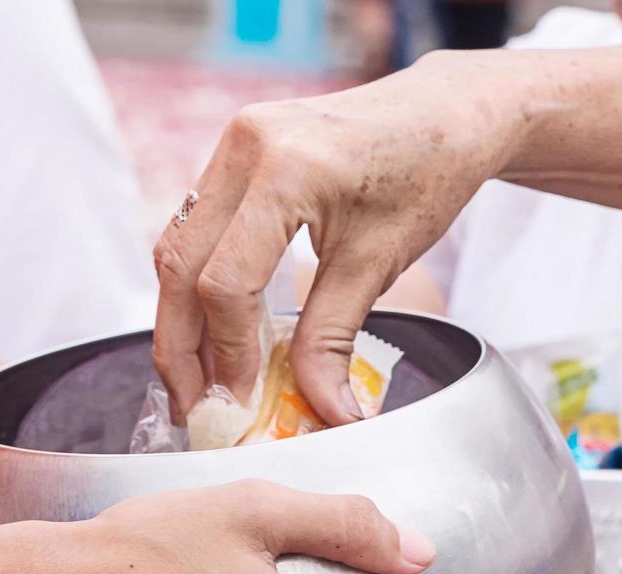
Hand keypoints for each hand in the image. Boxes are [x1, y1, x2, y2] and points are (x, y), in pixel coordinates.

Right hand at [151, 52, 510, 425]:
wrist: (446, 114)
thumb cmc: (426, 174)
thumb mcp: (378, 264)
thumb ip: (333, 341)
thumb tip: (322, 412)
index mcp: (285, 169)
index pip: (226, 281)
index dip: (228, 353)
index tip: (242, 402)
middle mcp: (244, 146)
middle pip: (178, 266)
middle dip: (181, 348)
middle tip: (195, 407)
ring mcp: (233, 144)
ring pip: (175, 247)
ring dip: (182, 319)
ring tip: (200, 378)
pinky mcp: (234, 152)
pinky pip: (195, 228)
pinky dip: (198, 283)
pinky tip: (215, 329)